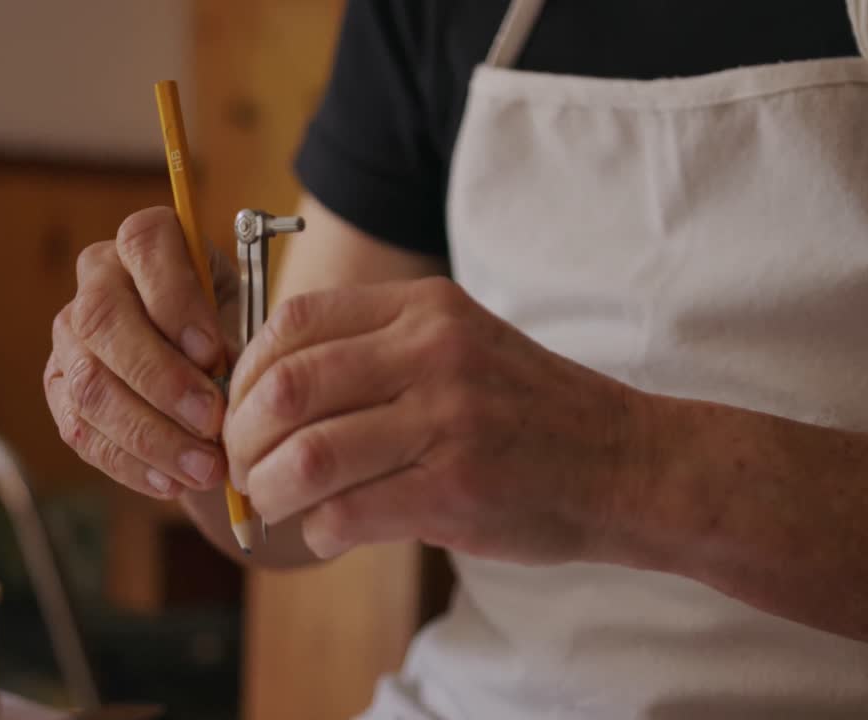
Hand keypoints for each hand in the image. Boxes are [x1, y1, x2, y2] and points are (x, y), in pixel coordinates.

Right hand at [44, 207, 236, 498]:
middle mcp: (98, 279)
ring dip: (150, 433)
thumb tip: (222, 375)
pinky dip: (132, 463)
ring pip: (90, 384)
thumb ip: (237, 333)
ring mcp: (71, 337)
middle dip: (161, 377)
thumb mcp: (250, 319)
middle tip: (212, 421)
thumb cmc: (236, 336)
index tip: (214, 351)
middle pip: (103, 319)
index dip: (175, 298)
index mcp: (149, 242)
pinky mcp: (61, 392)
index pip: (145, 243)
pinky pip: (82, 432)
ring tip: (205, 467)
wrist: (213, 378)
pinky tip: (172, 482)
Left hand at [224, 277, 646, 562]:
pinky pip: (346, 513)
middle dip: (242, 440)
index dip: (245, 373)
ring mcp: (447, 420)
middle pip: (286, 389)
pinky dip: (317, 531)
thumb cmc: (530, 411)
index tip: (241, 412)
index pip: (294, 323)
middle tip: (243, 469)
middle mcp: (433, 353)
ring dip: (270, 492)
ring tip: (274, 505)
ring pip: (304, 456)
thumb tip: (266, 397)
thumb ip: (374, 355)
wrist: (627, 462)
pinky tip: (327, 532)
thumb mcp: (459, 345)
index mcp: (425, 309)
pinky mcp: (456, 489)